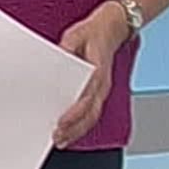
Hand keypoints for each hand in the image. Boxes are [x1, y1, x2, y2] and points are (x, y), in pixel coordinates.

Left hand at [54, 3, 130, 146]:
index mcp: (97, 73)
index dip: (73, 113)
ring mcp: (102, 90)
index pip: (86, 99)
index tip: (60, 122)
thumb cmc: (92, 33)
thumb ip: (66, 47)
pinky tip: (69, 133)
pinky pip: (92, 113)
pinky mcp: (98, 92)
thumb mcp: (75, 35)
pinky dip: (81, 126)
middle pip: (89, 114)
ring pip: (92, 117)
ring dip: (77, 131)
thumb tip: (56, 56)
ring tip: (61, 141)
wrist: (112, 28)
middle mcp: (102, 85)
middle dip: (73, 129)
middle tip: (56, 138)